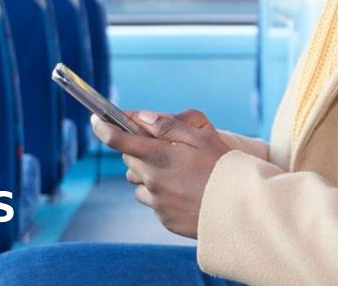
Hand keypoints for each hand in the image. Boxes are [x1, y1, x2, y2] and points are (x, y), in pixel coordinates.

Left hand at [91, 109, 230, 238]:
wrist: (241, 209)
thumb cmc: (224, 167)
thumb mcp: (203, 137)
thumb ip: (169, 126)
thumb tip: (142, 118)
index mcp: (159, 156)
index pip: (118, 140)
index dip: (103, 128)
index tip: (96, 120)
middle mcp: (152, 180)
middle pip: (128, 159)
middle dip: (138, 148)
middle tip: (163, 146)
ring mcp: (157, 201)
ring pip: (138, 181)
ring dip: (149, 172)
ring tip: (178, 172)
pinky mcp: (164, 218)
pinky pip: (153, 200)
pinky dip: (161, 192)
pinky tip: (184, 190)